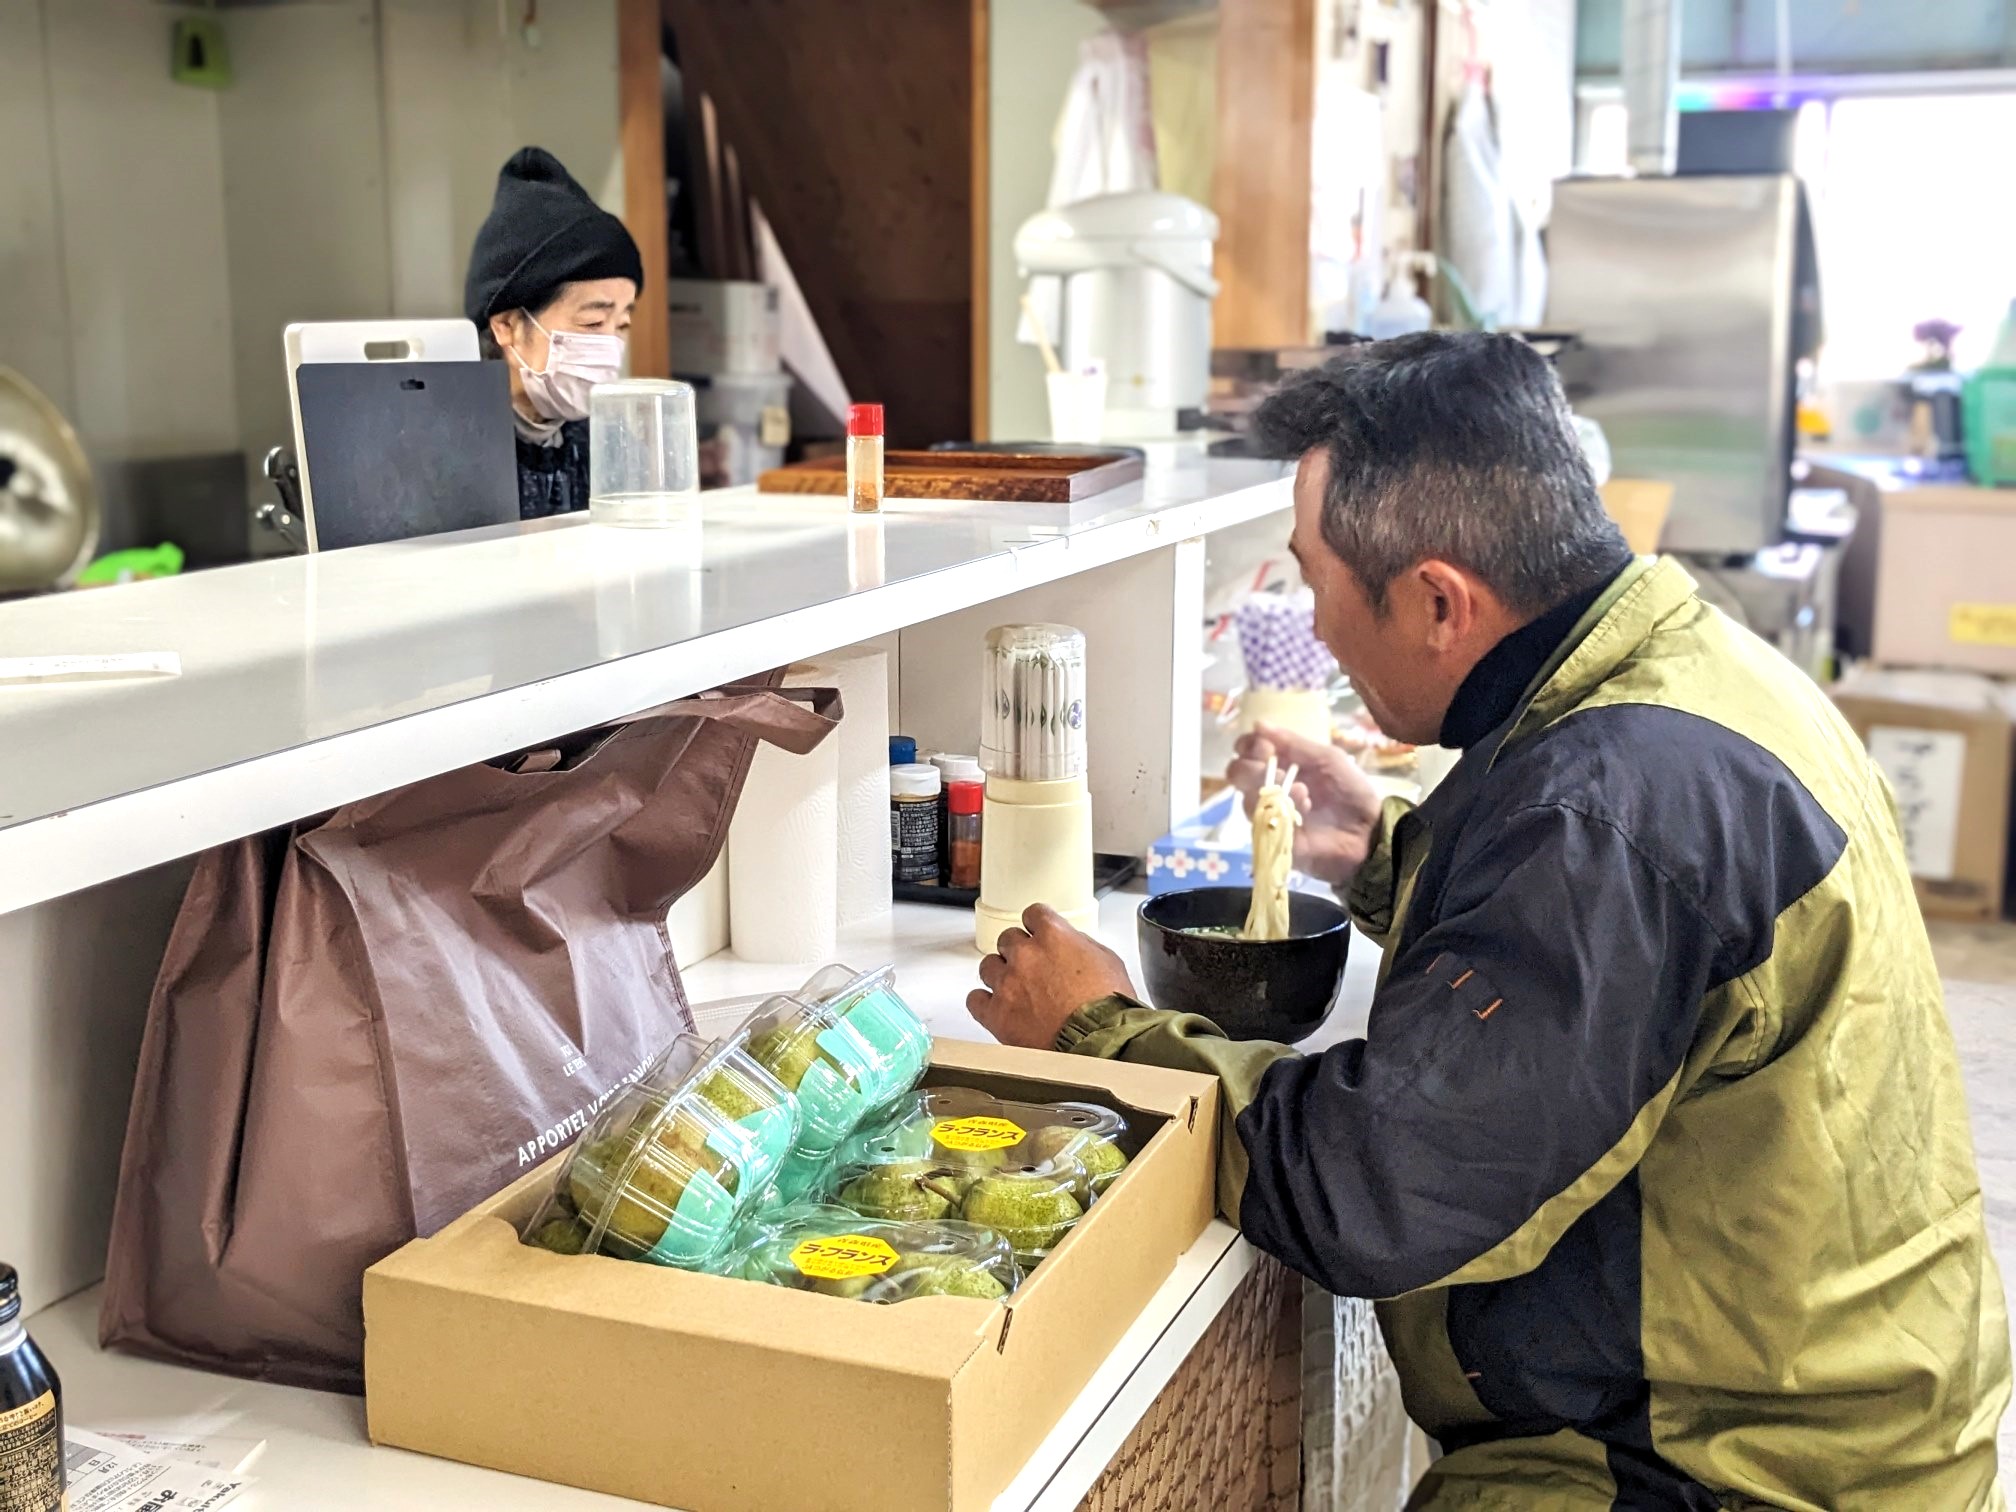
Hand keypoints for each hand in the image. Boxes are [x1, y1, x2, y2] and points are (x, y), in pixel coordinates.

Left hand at [968, 904, 1137, 1049]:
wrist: (1100, 1043)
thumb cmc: (1110, 1007)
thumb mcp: (1108, 961)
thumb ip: (1080, 944)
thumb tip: (1070, 944)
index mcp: (1053, 936)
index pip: (1033, 914)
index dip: (1037, 925)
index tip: (1038, 934)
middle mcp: (1025, 955)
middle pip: (1008, 939)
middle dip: (1020, 952)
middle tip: (1033, 969)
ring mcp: (1008, 983)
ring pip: (988, 965)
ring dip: (1001, 974)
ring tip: (1016, 990)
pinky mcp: (996, 1013)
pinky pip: (975, 1000)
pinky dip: (984, 1002)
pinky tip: (997, 1007)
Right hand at [1227, 723, 1382, 886]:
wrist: (1369, 830)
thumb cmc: (1351, 790)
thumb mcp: (1328, 758)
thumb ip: (1294, 743)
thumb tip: (1258, 724)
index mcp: (1281, 765)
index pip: (1247, 751)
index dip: (1249, 745)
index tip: (1264, 746)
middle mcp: (1269, 788)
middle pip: (1237, 773)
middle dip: (1252, 766)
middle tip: (1275, 767)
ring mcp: (1270, 814)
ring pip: (1245, 798)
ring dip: (1271, 787)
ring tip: (1303, 791)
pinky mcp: (1274, 838)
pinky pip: (1262, 823)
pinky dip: (1281, 810)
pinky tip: (1304, 807)